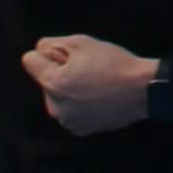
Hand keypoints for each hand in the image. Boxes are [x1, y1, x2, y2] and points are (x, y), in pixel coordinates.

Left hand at [23, 32, 160, 136]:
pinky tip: (98, 98)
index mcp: (52, 84)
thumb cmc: (113, 63)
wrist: (143, 90)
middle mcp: (55, 107)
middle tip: (87, 69)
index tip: (69, 55)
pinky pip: (70, 111)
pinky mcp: (81, 130)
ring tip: (95, 84)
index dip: (48, 52)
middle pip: (44, 80)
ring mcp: (68, 122)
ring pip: (57, 96)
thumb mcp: (81, 42)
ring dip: (68, 89)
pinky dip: (79, 104)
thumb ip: (52, 44)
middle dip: (58, 72)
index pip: (30, 60)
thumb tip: (39, 50)